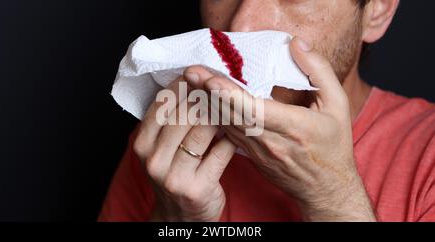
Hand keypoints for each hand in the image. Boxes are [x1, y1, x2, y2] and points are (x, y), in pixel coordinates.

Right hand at [133, 79, 235, 221]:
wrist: (180, 216)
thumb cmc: (174, 174)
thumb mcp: (161, 149)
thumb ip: (170, 121)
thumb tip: (193, 81)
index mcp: (142, 144)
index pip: (162, 103)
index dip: (183, 85)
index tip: (201, 74)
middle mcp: (154, 159)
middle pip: (184, 114)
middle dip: (206, 96)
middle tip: (222, 86)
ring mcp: (174, 175)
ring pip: (203, 130)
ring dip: (221, 115)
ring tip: (231, 106)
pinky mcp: (197, 187)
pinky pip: (221, 152)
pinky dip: (231, 139)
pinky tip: (236, 133)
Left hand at [183, 37, 375, 221]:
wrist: (326, 188)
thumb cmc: (333, 147)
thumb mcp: (338, 105)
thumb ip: (318, 72)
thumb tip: (297, 45)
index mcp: (293, 126)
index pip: (255, 110)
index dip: (231, 95)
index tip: (211, 81)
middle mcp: (270, 141)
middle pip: (233, 115)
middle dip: (209, 93)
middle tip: (191, 73)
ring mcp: (257, 151)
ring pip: (227, 125)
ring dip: (208, 104)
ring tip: (190, 83)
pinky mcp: (250, 155)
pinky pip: (228, 134)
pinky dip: (215, 117)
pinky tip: (202, 103)